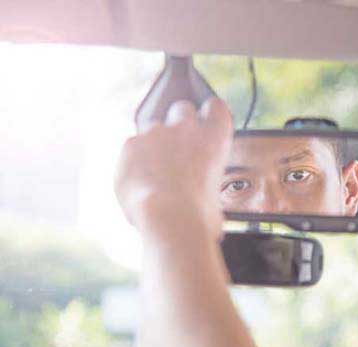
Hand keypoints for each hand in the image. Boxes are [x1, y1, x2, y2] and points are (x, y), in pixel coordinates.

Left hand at [115, 98, 232, 237]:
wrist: (169, 217)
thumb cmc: (200, 213)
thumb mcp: (217, 193)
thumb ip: (204, 177)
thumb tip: (194, 184)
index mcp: (215, 135)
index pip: (215, 107)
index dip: (209, 115)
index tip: (205, 124)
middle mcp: (186, 127)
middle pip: (181, 108)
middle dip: (179, 122)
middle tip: (178, 146)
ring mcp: (155, 133)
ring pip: (152, 129)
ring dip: (154, 144)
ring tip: (155, 174)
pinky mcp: (130, 145)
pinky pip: (132, 149)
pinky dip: (134, 162)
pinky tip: (139, 183)